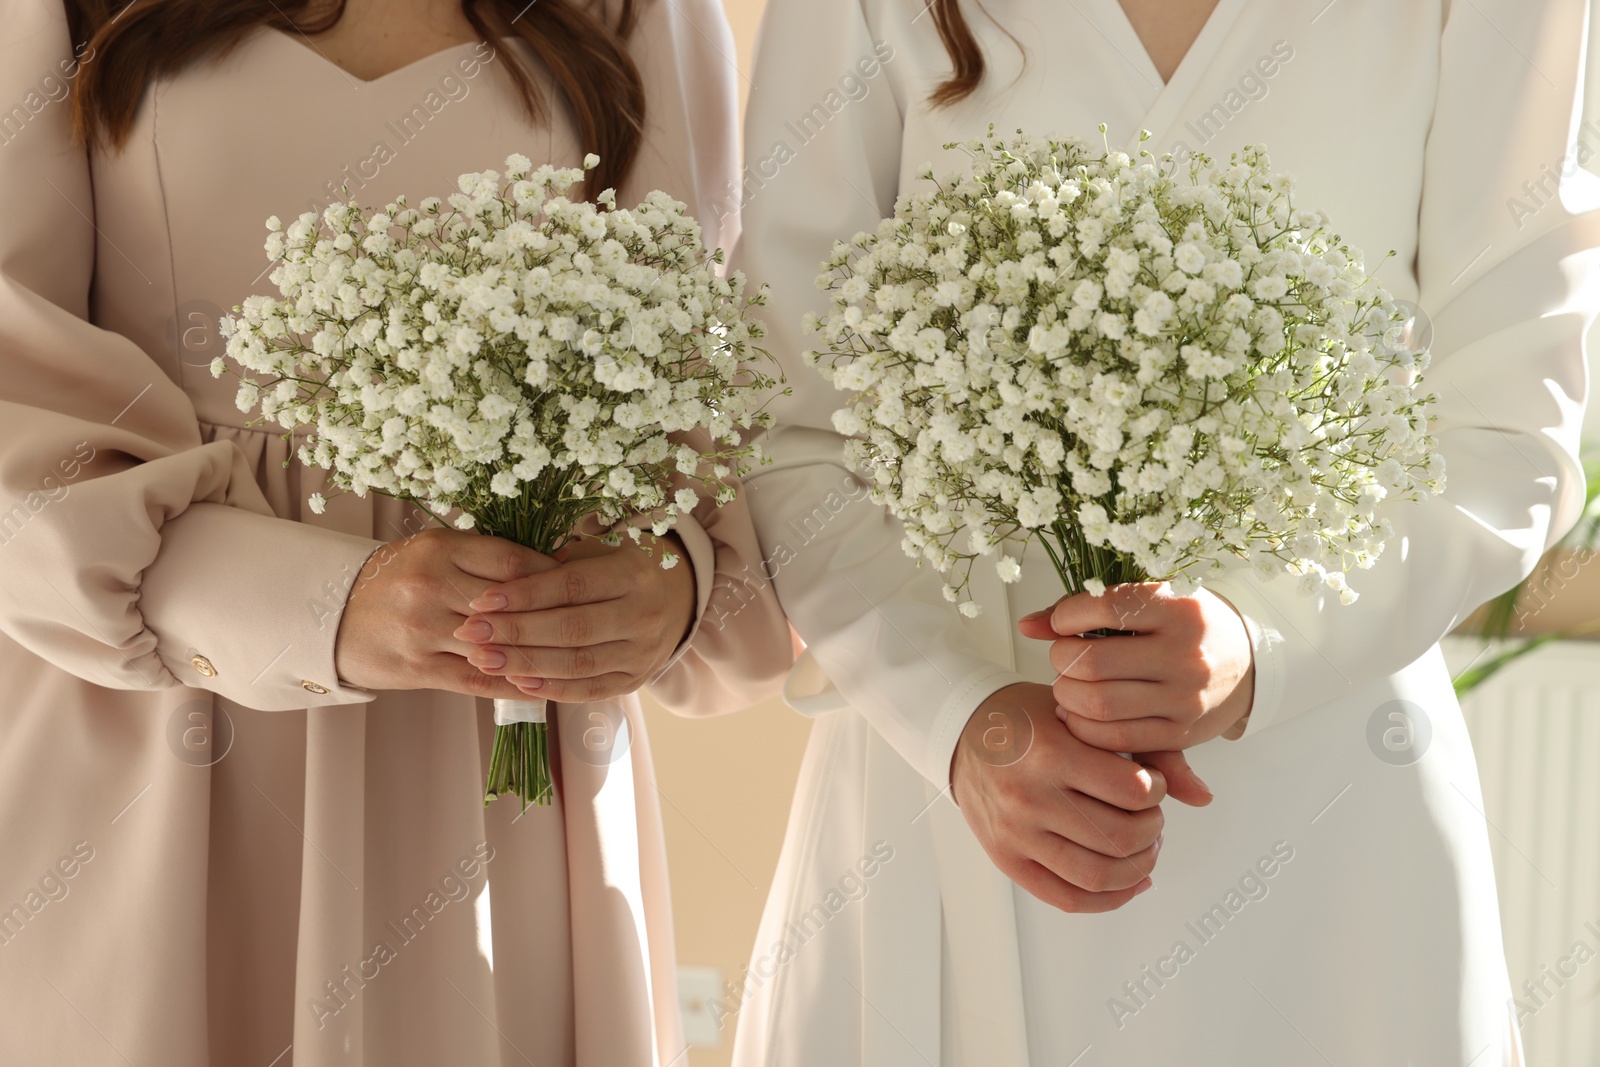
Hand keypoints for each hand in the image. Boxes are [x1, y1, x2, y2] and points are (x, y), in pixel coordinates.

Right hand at [333, 528, 557, 697]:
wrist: (329, 616)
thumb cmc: (395, 580)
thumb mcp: (432, 552)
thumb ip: (481, 557)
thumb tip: (551, 563)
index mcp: (438, 549)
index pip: (511, 560)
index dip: (550, 573)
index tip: (576, 582)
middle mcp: (430, 585)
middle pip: (509, 602)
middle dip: (551, 614)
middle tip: (587, 621)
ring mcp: (422, 629)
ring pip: (496, 642)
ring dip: (537, 652)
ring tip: (574, 655)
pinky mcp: (417, 667)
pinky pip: (477, 678)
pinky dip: (512, 682)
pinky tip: (540, 684)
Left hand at [458, 533, 696, 702]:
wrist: (674, 602)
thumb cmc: (617, 570)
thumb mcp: (596, 553)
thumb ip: (556, 566)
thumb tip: (502, 586)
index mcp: (633, 574)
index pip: (572, 587)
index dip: (524, 594)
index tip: (481, 600)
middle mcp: (643, 615)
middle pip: (572, 628)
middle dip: (516, 632)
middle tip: (469, 631)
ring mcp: (642, 653)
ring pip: (578, 663)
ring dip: (525, 663)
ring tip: (482, 659)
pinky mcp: (635, 680)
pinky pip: (589, 690)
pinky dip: (552, 689)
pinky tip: (516, 682)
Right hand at [949, 682, 1199, 913]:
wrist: (961, 732)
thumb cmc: (1025, 719)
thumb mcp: (1081, 715)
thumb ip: (1147, 749)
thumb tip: (1202, 796)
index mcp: (1051, 754)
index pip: (1132, 790)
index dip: (1158, 790)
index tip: (1154, 783)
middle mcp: (1030, 798)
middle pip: (1119, 838)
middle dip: (1152, 831)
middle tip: (1151, 816)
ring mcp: (1017, 834)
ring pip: (1098, 875)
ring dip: (1136, 866)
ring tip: (1141, 845)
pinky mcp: (1008, 860)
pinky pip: (1067, 898)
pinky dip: (1108, 899)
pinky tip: (1128, 881)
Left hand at [1018, 583, 1254, 752]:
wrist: (1248, 664)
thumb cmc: (1188, 625)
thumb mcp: (1153, 600)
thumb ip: (1089, 607)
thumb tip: (1028, 624)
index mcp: (1180, 608)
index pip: (1104, 607)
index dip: (1067, 616)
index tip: (1063, 622)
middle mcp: (1186, 654)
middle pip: (1093, 662)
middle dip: (1061, 659)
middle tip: (1063, 657)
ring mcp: (1185, 698)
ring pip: (1099, 704)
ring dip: (1067, 694)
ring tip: (1070, 683)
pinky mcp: (1180, 734)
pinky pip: (1115, 738)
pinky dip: (1084, 727)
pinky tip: (1081, 712)